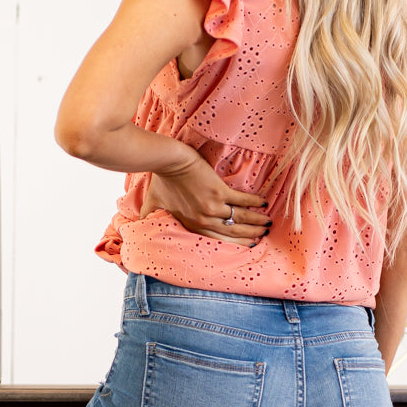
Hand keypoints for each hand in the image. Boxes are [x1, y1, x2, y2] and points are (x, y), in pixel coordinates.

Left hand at [140, 146, 270, 246]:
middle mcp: (203, 220)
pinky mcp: (218, 191)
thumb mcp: (153, 205)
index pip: (216, 240)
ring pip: (239, 219)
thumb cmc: (160, 181)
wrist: (167, 161)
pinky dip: (254, 202)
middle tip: (262, 235)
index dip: (234, 244)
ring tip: (266, 222)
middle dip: (249, 235)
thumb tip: (140, 228)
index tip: (247, 245)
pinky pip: (241, 200)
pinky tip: (263, 203)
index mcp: (191, 225)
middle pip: (232, 232)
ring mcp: (212, 207)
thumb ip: (150, 219)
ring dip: (256, 221)